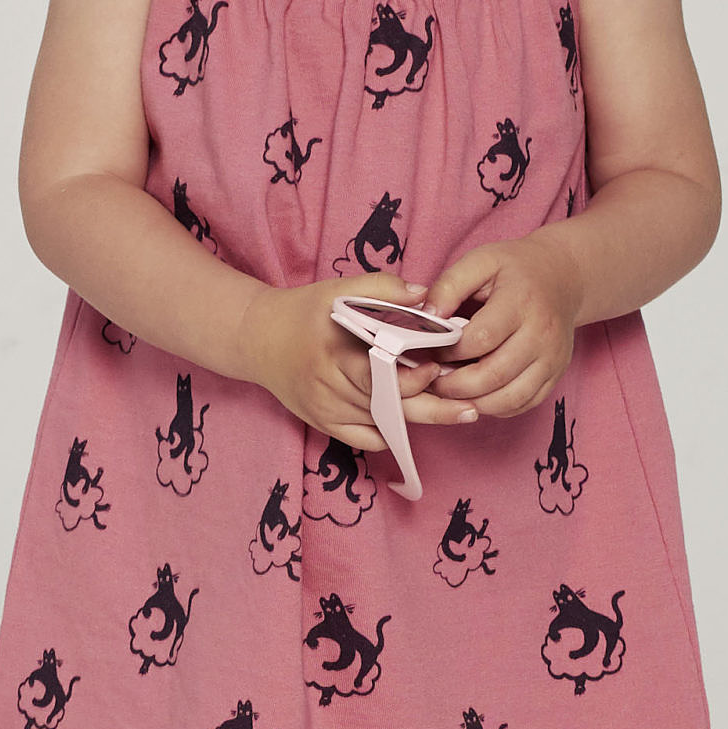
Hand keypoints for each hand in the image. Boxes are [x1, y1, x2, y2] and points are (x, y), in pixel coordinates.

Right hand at [237, 276, 482, 452]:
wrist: (258, 339)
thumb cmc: (305, 311)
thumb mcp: (339, 289)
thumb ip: (383, 288)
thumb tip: (426, 296)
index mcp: (333, 351)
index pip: (378, 375)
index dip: (411, 377)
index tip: (438, 369)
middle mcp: (327, 386)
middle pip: (387, 406)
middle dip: (432, 409)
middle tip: (469, 409)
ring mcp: (324, 411)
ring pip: (380, 424)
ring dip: (415, 417)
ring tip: (453, 411)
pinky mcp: (323, 425)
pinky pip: (366, 440)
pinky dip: (390, 432)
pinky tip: (410, 419)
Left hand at [418, 230, 583, 418]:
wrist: (563, 277)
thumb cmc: (516, 269)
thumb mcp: (480, 260)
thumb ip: (449, 286)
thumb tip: (427, 317)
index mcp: (522, 302)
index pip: (480, 339)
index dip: (449, 351)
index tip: (432, 350)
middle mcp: (542, 334)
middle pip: (494, 375)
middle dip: (455, 385)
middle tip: (433, 380)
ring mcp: (552, 358)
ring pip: (509, 398)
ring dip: (473, 402)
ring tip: (452, 390)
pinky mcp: (556, 374)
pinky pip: (523, 404)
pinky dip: (495, 407)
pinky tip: (477, 394)